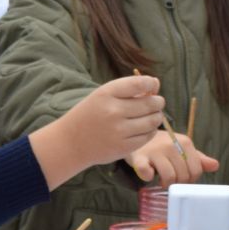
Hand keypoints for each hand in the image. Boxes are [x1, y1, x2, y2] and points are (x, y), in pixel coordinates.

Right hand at [34, 74, 164, 187]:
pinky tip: (143, 128)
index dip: (151, 84)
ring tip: (152, 116)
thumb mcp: (103, 95)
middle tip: (156, 103)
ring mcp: (119, 131)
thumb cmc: (90, 114)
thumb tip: (157, 82)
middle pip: (151, 103)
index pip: (140, 84)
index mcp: (106, 94)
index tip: (151, 87)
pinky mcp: (124, 147)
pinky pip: (148, 136)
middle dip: (157, 102)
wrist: (70, 142)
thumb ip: (128, 88)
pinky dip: (150, 130)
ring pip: (153, 120)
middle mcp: (113, 111)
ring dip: (156, 116)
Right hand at [125, 131, 218, 185]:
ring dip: (166, 184)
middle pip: (184, 176)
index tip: (183, 181)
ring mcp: (155, 151)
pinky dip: (148, 178)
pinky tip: (148, 176)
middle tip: (172, 183)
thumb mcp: (182, 148)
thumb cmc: (162, 145)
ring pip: (169, 177)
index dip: (191, 180)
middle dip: (179, 184)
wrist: (136, 135)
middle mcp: (172, 145)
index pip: (196, 170)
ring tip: (162, 182)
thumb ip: (198, 158)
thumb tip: (215, 165)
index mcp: (185, 143)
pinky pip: (146, 173)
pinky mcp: (139, 158)